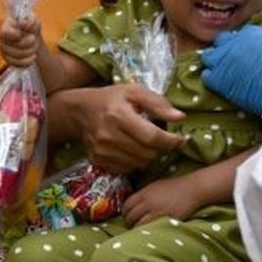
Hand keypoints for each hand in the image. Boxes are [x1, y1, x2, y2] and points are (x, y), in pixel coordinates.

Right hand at [0, 15, 39, 67]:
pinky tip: (33, 56)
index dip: (15, 35)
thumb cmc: (29, 26)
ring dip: (30, 52)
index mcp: (5, 28)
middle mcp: (2, 40)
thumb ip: (30, 20)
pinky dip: (27, 62)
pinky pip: (17, 65)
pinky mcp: (9, 60)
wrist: (30, 36)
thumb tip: (22, 25)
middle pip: (14, 46)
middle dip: (28, 43)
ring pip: (17, 56)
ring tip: (35, 47)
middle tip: (34, 38)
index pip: (5, 33)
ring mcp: (4, 51)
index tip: (23, 32)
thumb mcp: (33, 19)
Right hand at [50, 85, 183, 173]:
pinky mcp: (98, 161)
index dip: (170, 141)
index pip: (151, 137)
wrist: (81, 111)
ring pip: (139, 163)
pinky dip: (135, 162)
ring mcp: (101, 151)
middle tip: (160, 138)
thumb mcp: (135, 92)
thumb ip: (158, 103)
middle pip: (147, 153)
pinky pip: (127, 169)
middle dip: (159, 148)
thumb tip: (180, 118)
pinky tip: (133, 150)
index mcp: (118, 115)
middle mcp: (108, 136)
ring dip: (148, 156)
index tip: (180, 140)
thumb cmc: (112, 99)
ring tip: (145, 143)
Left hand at [122, 177, 203, 227]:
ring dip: (137, 229)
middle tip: (133, 225)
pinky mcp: (165, 219)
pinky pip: (151, 228)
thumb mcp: (155, 186)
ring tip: (140, 231)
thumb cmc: (175, 186)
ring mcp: (156, 212)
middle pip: (130, 216)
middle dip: (130, 222)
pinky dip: (147, 231)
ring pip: (139, 224)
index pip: (126, 205)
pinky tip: (149, 233)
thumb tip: (134, 203)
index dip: (125, 212)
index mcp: (144, 193)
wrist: (192, 189)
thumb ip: (144, 194)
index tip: (128, 216)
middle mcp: (147, 202)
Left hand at [201, 25, 261, 116]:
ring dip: (215, 64)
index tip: (246, 55)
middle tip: (233, 64)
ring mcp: (223, 59)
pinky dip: (212, 80)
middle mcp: (234, 42)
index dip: (241, 46)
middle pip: (220, 42)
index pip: (238, 35)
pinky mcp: (218, 78)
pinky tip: (222, 86)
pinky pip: (207, 76)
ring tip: (225, 75)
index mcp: (252, 32)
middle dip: (224, 51)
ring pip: (208, 57)